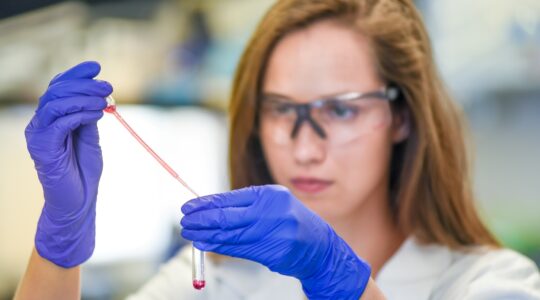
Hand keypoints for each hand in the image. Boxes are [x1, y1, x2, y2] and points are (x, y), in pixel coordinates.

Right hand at [25, 61, 111, 267]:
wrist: (79, 202)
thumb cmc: (84, 171)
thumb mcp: (91, 137)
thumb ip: (89, 117)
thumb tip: (99, 96)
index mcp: (53, 119)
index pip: (58, 87)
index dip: (76, 74)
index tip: (96, 66)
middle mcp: (41, 124)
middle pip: (56, 91)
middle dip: (84, 85)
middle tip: (108, 86)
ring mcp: (39, 135)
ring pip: (54, 103)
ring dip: (83, 98)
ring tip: (105, 101)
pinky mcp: (43, 148)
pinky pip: (59, 123)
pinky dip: (79, 114)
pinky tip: (96, 114)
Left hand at [181, 185, 370, 298]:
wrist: (318, 244)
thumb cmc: (288, 220)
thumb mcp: (270, 204)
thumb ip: (243, 206)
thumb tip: (209, 209)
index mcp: (269, 194)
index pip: (229, 199)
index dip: (206, 204)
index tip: (188, 207)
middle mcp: (271, 212)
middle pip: (227, 217)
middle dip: (201, 220)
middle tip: (184, 221)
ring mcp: (273, 233)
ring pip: (230, 235)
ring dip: (206, 235)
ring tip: (190, 235)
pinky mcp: (273, 252)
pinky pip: (240, 249)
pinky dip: (220, 247)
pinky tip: (206, 245)